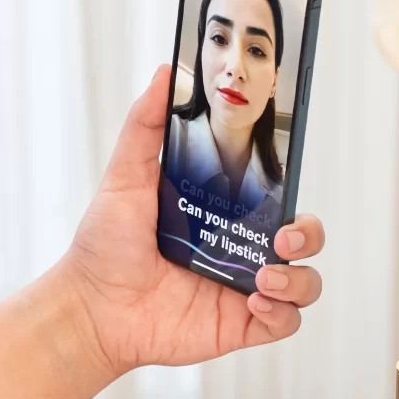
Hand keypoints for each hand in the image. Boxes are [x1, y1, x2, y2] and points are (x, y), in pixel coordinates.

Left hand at [64, 65, 323, 375]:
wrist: (90, 306)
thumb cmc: (104, 244)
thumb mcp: (124, 176)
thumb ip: (145, 126)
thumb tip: (165, 73)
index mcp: (221, 214)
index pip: (276, 197)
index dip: (292, 190)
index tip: (290, 181)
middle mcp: (238, 249)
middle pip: (303, 239)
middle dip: (308, 234)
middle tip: (283, 236)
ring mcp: (241, 288)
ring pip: (305, 283)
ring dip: (299, 277)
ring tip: (264, 275)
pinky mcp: (238, 325)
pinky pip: (285, 321)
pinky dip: (282, 311)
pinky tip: (255, 299)